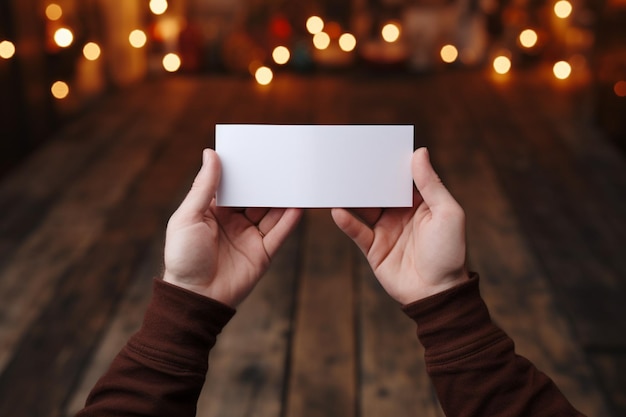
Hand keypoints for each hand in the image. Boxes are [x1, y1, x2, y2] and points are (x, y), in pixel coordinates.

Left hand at [163, 149, 302, 306]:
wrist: (195, 298)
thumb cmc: (183, 257)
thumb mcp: (188, 217)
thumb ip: (203, 187)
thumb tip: (210, 154)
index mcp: (213, 211)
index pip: (234, 186)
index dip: (245, 172)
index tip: (258, 153)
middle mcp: (234, 222)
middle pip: (256, 198)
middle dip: (268, 183)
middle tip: (284, 163)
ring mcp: (249, 238)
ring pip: (271, 213)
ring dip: (283, 199)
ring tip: (297, 181)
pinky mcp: (263, 254)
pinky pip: (279, 234)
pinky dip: (289, 220)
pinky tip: (299, 206)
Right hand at [332, 147, 468, 304]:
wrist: (437, 293)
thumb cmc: (449, 252)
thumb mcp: (448, 213)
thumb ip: (431, 184)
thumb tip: (420, 153)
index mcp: (421, 202)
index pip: (401, 177)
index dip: (390, 163)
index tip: (374, 147)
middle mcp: (400, 213)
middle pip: (379, 190)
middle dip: (365, 177)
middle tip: (348, 161)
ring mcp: (385, 230)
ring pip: (364, 208)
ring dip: (352, 196)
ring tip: (337, 182)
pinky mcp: (373, 248)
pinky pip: (356, 231)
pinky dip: (346, 221)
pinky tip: (337, 209)